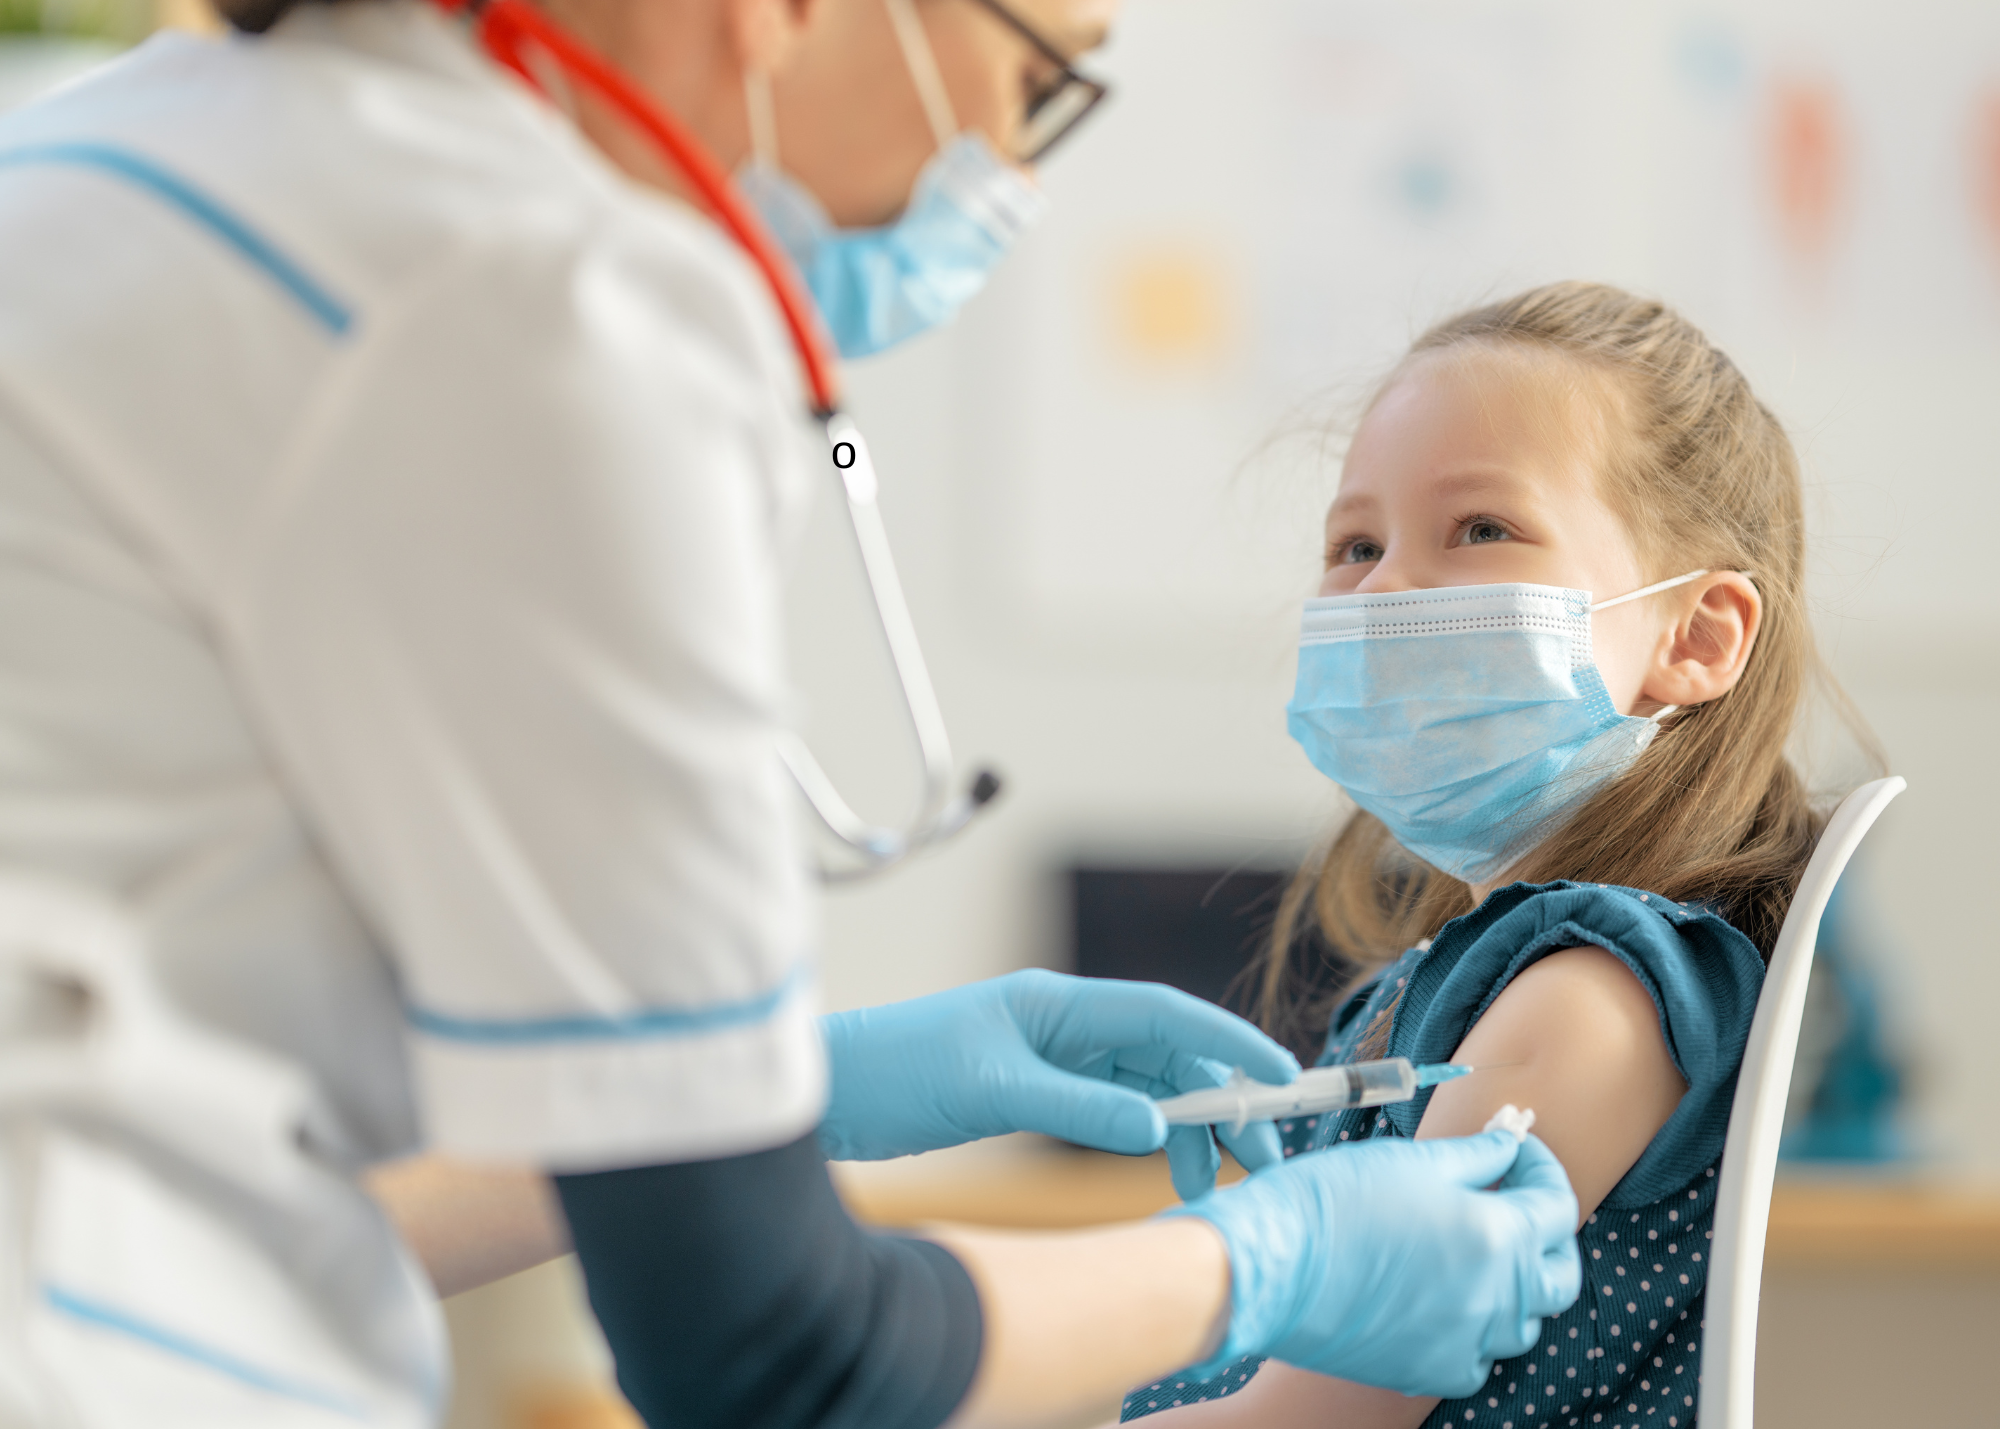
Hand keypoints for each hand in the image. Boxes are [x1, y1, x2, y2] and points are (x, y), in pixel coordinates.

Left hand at [817, 971, 1299, 1195]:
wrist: (829, 1093)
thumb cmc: (896, 1072)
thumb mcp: (990, 1090)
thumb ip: (1077, 1107)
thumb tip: (1159, 1127)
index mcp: (1059, 1004)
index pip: (1167, 1015)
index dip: (1231, 1043)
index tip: (1283, 1078)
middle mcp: (1063, 1024)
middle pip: (1167, 1055)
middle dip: (1222, 1101)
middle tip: (1261, 1157)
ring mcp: (1051, 1058)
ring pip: (1146, 1086)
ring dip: (1187, 1128)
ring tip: (1209, 1182)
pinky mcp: (1033, 1091)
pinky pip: (1113, 1109)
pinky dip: (1146, 1138)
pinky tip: (1163, 1171)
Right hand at [1167, 1131, 1582, 1397]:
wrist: (1268, 1266)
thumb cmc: (1332, 1201)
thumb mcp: (1411, 1161)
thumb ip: (1475, 1155)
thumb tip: (1510, 1144)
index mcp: (1496, 1236)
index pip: (1557, 1205)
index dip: (1541, 1169)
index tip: (1516, 1151)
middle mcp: (1495, 1298)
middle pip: (1559, 1274)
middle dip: (1547, 1233)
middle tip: (1512, 1200)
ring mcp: (1466, 1343)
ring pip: (1524, 1319)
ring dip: (1515, 1282)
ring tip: (1475, 1248)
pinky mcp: (1431, 1371)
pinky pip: (1479, 1356)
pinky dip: (1476, 1329)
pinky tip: (1443, 1297)